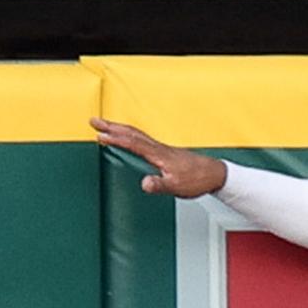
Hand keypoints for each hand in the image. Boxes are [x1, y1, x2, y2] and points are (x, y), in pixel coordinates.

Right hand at [92, 117, 228, 197]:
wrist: (214, 174)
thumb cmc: (197, 179)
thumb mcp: (176, 187)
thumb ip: (159, 185)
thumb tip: (144, 183)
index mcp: (159, 154)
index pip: (133, 143)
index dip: (115, 138)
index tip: (99, 134)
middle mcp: (158, 148)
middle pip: (131, 133)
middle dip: (111, 126)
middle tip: (94, 121)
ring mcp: (161, 149)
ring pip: (136, 134)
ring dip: (118, 129)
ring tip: (104, 126)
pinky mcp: (164, 152)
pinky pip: (142, 139)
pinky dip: (129, 135)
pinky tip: (127, 138)